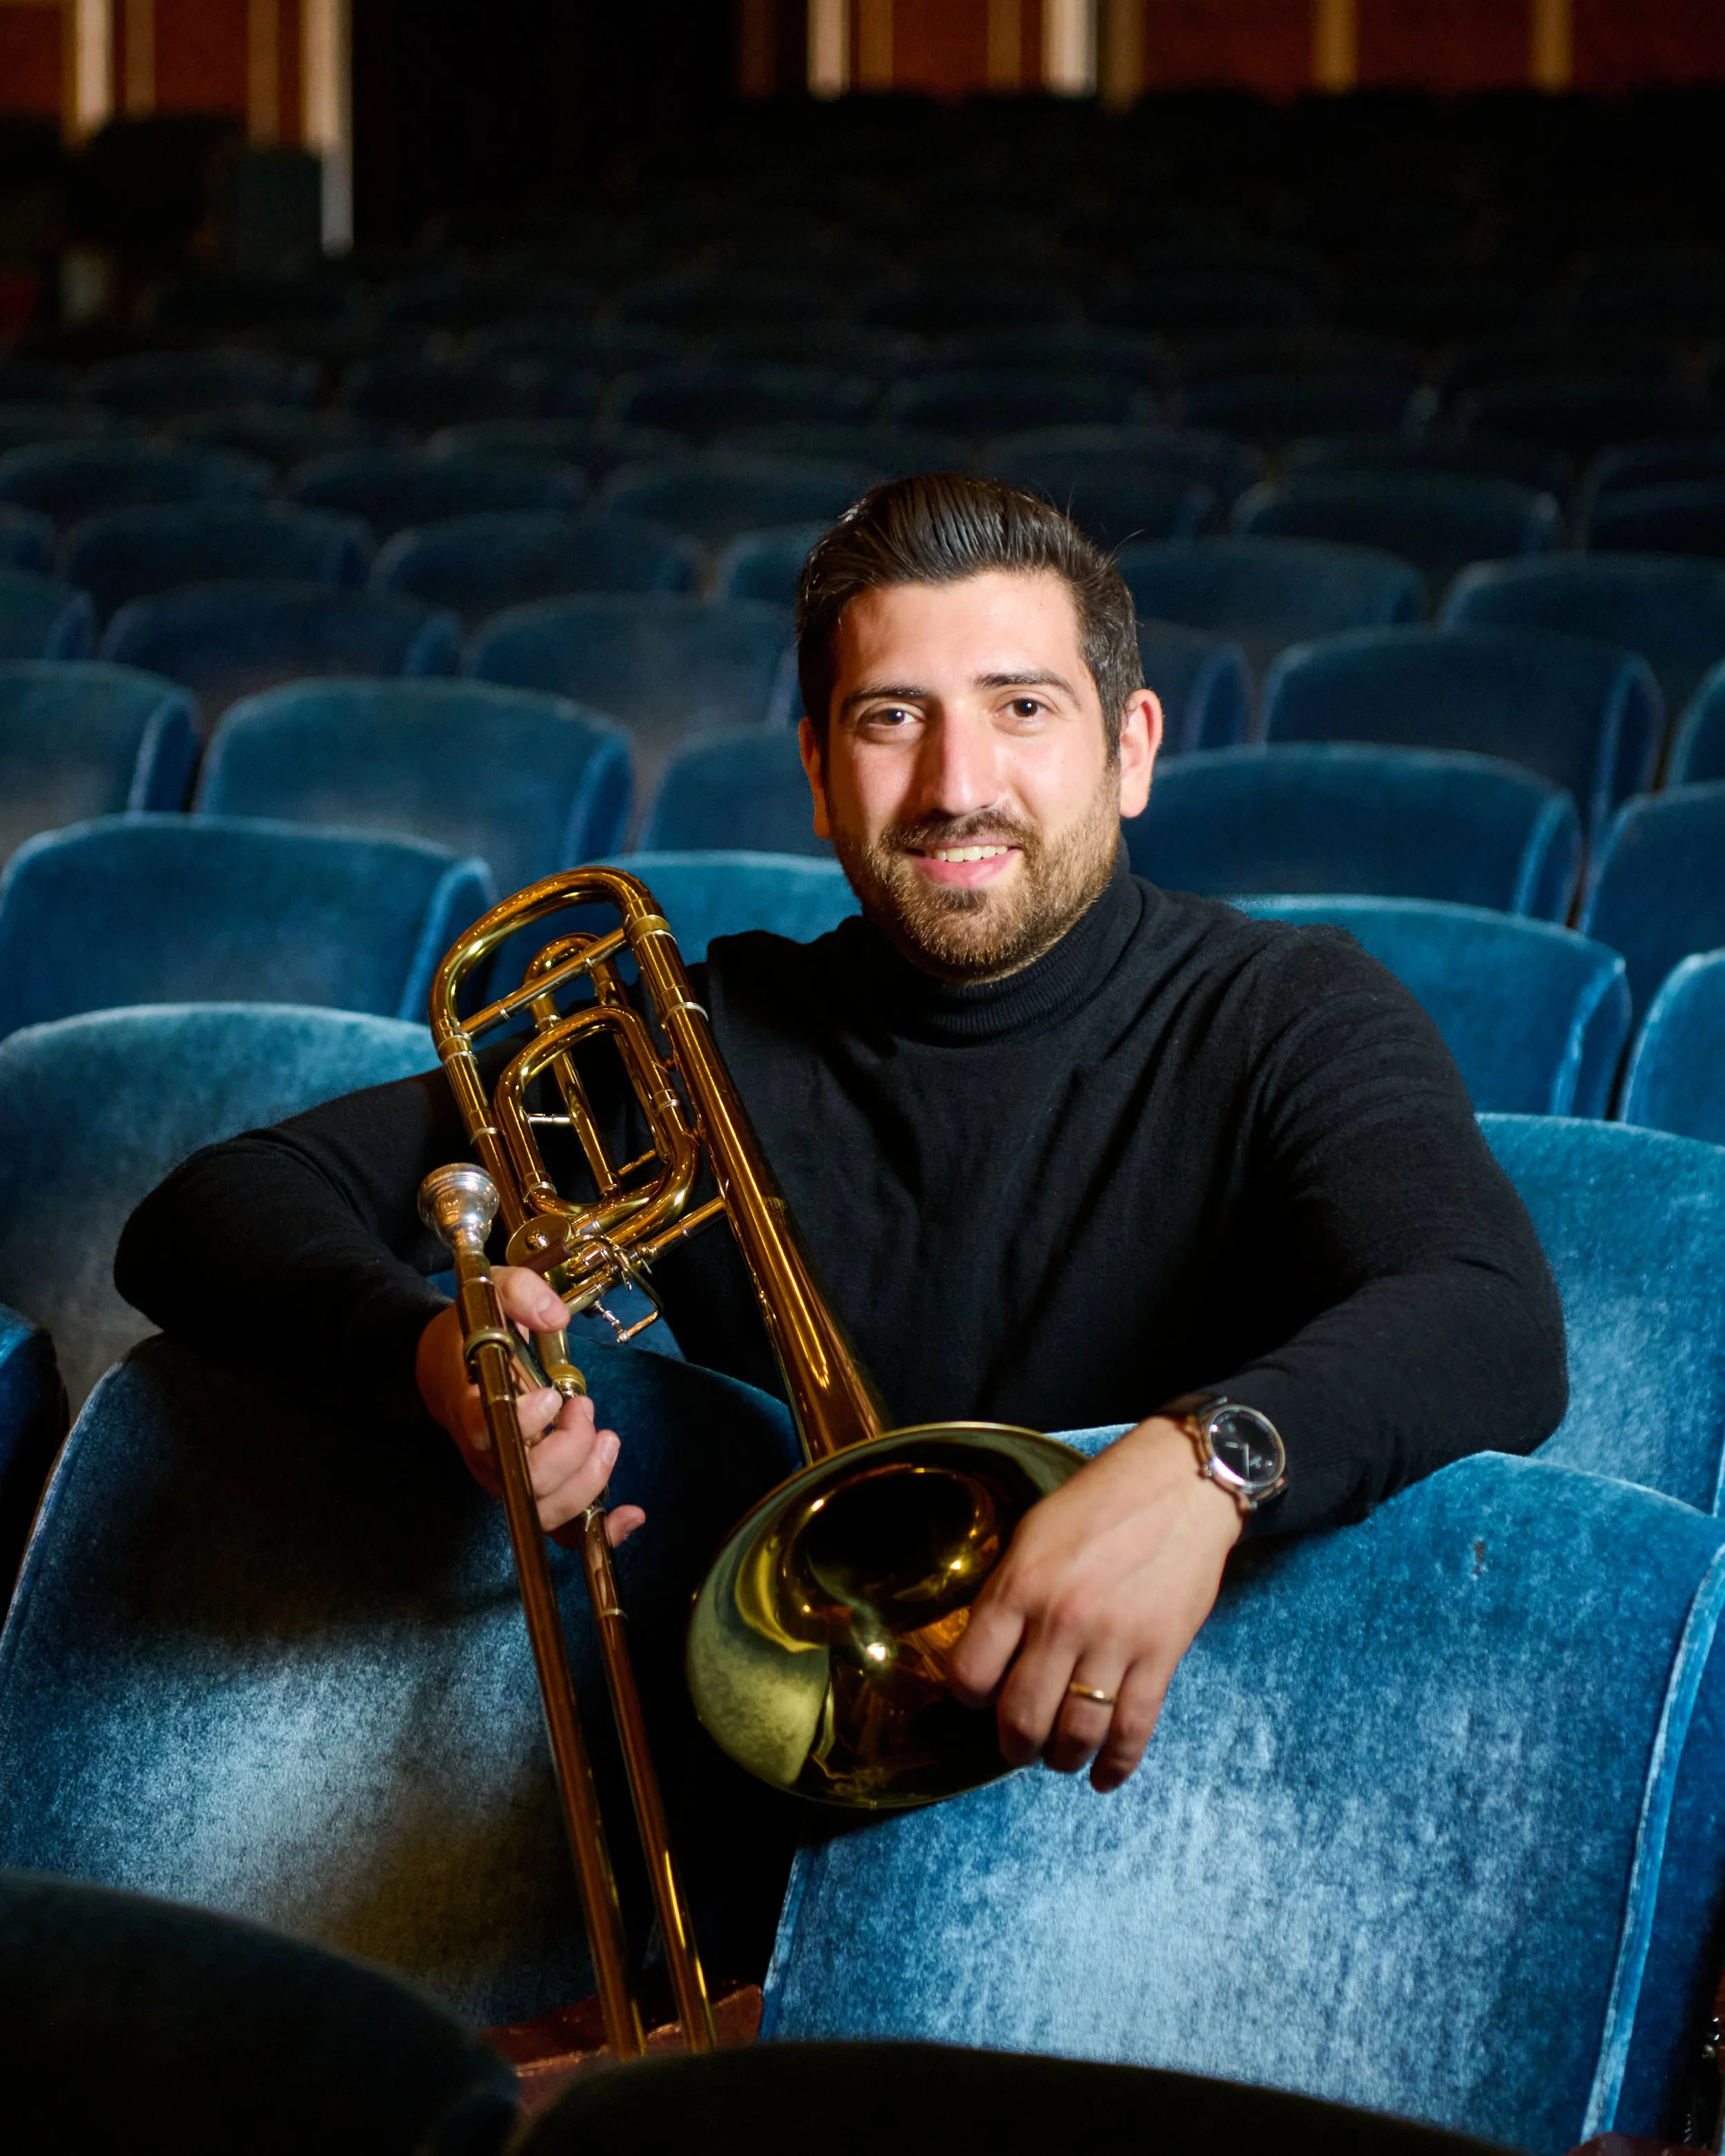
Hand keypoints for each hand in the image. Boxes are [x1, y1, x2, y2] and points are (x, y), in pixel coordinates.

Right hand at [415, 1265, 644, 1547]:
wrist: (446, 1364)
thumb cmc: (472, 1332)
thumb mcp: (492, 1292)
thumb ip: (521, 1293)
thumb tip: (555, 1315)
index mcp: (470, 1405)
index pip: (485, 1431)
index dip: (525, 1423)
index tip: (553, 1396)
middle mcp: (485, 1452)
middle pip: (526, 1481)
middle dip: (570, 1450)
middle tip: (584, 1408)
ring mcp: (506, 1476)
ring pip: (546, 1510)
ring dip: (589, 1481)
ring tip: (606, 1437)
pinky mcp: (529, 1489)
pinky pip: (559, 1528)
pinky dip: (600, 1530)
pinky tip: (631, 1516)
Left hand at [946, 1416, 1241, 1792]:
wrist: (1180, 1485)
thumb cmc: (1100, 1502)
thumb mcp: (1034, 1534)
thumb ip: (1010, 1593)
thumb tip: (994, 1651)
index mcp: (1020, 1586)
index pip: (971, 1673)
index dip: (969, 1695)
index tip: (980, 1695)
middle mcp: (1061, 1621)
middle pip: (1021, 1718)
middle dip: (1013, 1745)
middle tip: (1017, 1743)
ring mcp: (1114, 1642)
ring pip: (1076, 1734)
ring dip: (1061, 1758)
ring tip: (1059, 1755)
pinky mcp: (1160, 1655)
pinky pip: (1132, 1730)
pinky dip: (1115, 1766)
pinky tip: (1103, 1777)